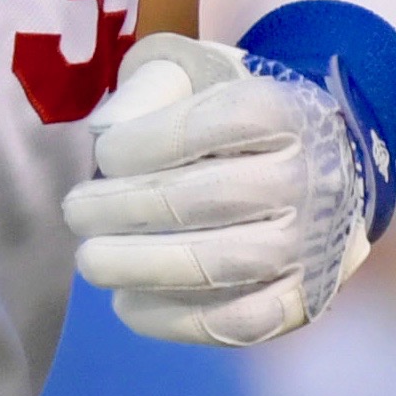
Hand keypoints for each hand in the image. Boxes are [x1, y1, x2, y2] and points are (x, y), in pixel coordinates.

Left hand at [62, 33, 386, 346]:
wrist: (319, 166)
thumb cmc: (233, 113)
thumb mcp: (193, 72)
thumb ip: (149, 85)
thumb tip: (108, 129)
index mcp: (283, 110)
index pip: (205, 127)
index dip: (139, 145)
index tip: (104, 154)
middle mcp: (310, 178)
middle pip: (208, 198)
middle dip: (124, 208)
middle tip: (76, 212)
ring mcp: (312, 245)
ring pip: (222, 266)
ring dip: (141, 266)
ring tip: (91, 260)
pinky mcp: (305, 300)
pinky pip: (241, 323)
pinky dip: (176, 320)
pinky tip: (128, 303)